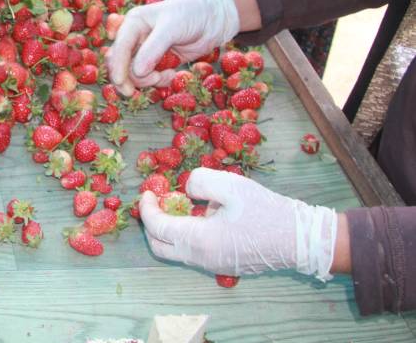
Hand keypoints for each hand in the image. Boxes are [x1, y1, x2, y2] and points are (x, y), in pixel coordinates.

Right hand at [107, 0, 238, 95]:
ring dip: (149, 80)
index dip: (118, 66)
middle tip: (153, 81)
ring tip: (167, 75)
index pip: (119, 48)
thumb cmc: (191, 15)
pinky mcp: (158, 62)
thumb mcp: (171, 29)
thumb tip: (136, 72)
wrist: (214, 19)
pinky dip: (159, 80)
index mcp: (133, 23)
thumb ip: (153, 50)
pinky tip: (172, 73)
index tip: (121, 83)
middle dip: (134, 77)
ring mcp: (146, 51)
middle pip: (122, 64)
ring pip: (135, 74)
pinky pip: (150, 78)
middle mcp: (135, 38)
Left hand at [140, 168, 337, 280]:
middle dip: (151, 224)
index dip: (147, 208)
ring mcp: (213, 266)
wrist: (301, 240)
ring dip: (170, 230)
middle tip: (156, 202)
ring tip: (182, 206)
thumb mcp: (231, 186)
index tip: (147, 191)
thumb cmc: (266, 212)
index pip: (157, 227)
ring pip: (176, 252)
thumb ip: (200, 182)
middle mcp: (201, 258)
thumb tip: (186, 190)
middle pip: (160, 247)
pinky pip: (194, 253)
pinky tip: (202, 217)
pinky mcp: (224, 266)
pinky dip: (187, 236)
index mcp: (198, 240)